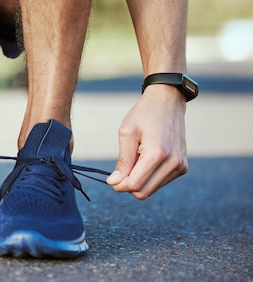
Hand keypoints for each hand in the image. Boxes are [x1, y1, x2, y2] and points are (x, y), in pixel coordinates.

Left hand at [107, 84, 187, 198]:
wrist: (168, 102)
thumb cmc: (144, 114)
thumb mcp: (126, 132)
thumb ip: (122, 160)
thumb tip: (115, 183)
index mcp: (158, 153)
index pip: (135, 185)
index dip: (119, 185)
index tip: (111, 178)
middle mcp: (173, 163)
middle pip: (143, 192)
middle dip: (128, 184)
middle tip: (122, 168)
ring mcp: (180, 166)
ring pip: (151, 189)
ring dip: (139, 179)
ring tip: (137, 157)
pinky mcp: (182, 167)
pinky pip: (160, 182)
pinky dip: (149, 175)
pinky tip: (147, 158)